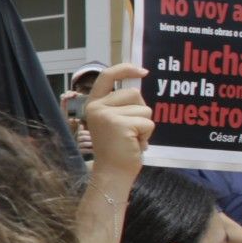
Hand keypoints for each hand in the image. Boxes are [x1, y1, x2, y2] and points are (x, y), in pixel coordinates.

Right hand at [80, 63, 152, 180]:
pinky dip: (147, 135)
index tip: (143, 71)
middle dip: (141, 111)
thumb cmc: (117, 149)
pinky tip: (135, 144)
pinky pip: (147, 122)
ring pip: (144, 109)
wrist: (112, 173)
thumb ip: (122, 104)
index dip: (125, 69)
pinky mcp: (119, 124)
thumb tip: (139, 81)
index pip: (107, 76)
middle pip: (134, 93)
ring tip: (132, 138)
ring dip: (145, 125)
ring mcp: (106, 115)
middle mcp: (96, 107)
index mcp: (94, 104)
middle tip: (131, 130)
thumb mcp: (115, 121)